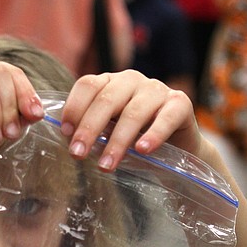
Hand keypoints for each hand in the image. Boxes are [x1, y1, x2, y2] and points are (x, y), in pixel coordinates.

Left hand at [59, 71, 199, 170]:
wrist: (179, 149)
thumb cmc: (137, 141)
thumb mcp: (110, 133)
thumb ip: (94, 132)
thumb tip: (69, 143)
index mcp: (110, 83)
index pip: (87, 85)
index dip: (74, 108)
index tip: (66, 135)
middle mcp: (131, 81)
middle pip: (106, 99)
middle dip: (89, 128)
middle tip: (78, 155)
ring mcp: (157, 89)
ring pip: (133, 112)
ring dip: (117, 141)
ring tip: (106, 165)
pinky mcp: (181, 103)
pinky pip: (166, 118)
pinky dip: (154, 134)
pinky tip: (142, 150)